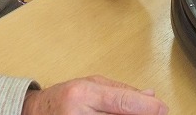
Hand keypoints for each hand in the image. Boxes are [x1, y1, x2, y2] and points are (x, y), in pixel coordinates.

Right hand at [22, 75, 167, 114]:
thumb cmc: (63, 97)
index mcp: (84, 94)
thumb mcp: (92, 84)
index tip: (162, 109)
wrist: (34, 114)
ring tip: (141, 114)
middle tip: (156, 113)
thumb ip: (121, 91)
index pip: (122, 102)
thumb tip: (150, 96)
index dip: (146, 107)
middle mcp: (79, 114)